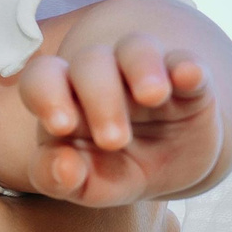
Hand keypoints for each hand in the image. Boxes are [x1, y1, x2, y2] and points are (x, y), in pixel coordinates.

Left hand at [12, 30, 221, 206]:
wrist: (171, 168)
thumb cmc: (113, 169)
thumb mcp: (85, 183)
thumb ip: (58, 178)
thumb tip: (62, 169)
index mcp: (65, 98)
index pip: (42, 78)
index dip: (46, 94)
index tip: (61, 127)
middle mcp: (101, 75)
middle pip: (90, 63)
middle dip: (100, 97)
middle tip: (113, 141)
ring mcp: (146, 72)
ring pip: (136, 49)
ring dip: (142, 69)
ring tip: (151, 97)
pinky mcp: (189, 79)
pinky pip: (186, 60)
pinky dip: (187, 66)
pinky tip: (189, 76)